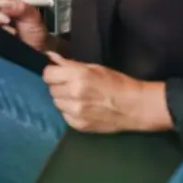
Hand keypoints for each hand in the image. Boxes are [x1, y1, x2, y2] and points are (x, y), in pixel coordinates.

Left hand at [43, 52, 167, 132]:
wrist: (135, 107)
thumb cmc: (117, 83)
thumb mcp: (94, 68)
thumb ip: (70, 64)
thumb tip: (50, 57)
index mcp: (78, 76)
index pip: (47, 74)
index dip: (52, 73)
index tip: (58, 74)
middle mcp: (74, 94)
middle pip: (51, 89)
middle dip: (59, 86)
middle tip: (73, 86)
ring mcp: (75, 111)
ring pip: (56, 103)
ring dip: (64, 99)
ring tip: (79, 98)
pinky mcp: (78, 125)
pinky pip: (64, 115)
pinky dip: (70, 111)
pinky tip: (84, 108)